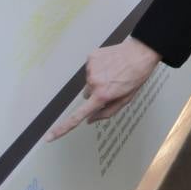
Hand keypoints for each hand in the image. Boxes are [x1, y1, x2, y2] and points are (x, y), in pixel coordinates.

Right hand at [46, 36, 161, 140]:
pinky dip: (99, 67)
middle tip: (113, 84)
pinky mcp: (91, 57)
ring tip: (114, 72)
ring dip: (99, 79)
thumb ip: (107, 112)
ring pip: (89, 81)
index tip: (48, 137)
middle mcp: (93, 83)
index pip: (77, 116)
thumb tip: (89, 120)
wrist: (141, 52)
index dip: (62, 128)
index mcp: (102, 96)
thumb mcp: (126, 99)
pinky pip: (91, 68)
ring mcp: (91, 68)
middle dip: (97, 93)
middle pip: (87, 95)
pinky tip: (111, 63)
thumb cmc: (136, 77)